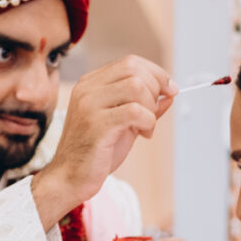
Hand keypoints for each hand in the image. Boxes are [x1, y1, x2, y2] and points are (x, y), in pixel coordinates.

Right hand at [32, 58, 174, 227]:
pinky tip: (143, 134)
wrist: (70, 178)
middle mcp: (87, 89)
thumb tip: (171, 92)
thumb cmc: (96, 152)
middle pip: (134, 69)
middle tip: (154, 113)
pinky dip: (148, 121)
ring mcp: (89, 105)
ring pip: (136, 86)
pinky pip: (134, 111)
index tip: (170, 89)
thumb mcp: (124, 122)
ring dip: (150, 107)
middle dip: (156, 88)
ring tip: (146, 126)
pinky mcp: (96, 124)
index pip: (129, 62)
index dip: (156, 73)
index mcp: (91, 83)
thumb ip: (144, 105)